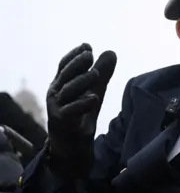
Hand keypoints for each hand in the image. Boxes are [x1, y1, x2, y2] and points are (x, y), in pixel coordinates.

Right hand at [46, 43, 116, 178]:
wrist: (72, 146)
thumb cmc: (80, 115)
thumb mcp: (93, 91)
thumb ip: (102, 74)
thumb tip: (111, 52)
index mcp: (61, 85)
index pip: (64, 66)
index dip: (74, 55)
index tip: (87, 46)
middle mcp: (55, 95)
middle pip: (64, 76)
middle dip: (76, 64)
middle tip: (89, 54)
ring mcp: (57, 109)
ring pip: (67, 92)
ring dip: (81, 82)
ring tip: (95, 74)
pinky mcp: (62, 123)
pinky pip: (71, 112)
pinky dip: (82, 105)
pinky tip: (94, 98)